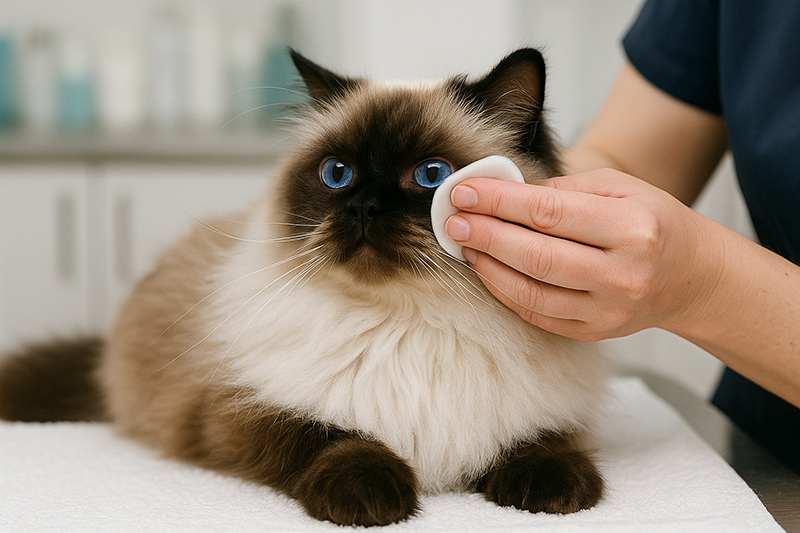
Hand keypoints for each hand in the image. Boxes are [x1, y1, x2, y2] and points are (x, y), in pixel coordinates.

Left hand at [444, 168, 722, 340]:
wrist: (691, 277)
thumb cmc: (653, 223)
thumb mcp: (622, 188)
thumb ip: (565, 188)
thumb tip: (505, 192)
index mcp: (633, 227)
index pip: (550, 212)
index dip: (500, 201)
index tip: (464, 191)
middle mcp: (622, 273)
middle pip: (536, 255)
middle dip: (486, 235)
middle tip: (453, 219)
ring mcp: (608, 309)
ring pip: (531, 291)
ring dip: (488, 267)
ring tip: (465, 244)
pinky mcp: (594, 331)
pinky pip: (537, 313)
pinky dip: (505, 291)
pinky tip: (488, 270)